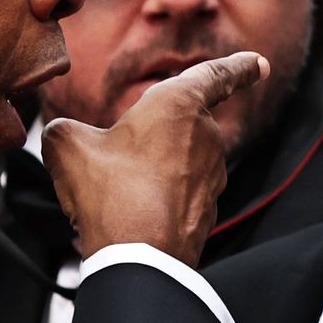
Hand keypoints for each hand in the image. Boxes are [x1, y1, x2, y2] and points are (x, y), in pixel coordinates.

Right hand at [40, 52, 264, 266]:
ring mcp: (212, 176)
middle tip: (119, 160)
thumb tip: (63, 135)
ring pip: (180, 162)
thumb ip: (65, 129)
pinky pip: (180, 194)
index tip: (259, 64)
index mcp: (179, 104)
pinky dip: (159, 199)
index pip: (216, 75)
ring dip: (154, 171)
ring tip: (119, 193)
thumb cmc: (110, 193)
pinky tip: (132, 215)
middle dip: (155, 137)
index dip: (238, 67)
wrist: (139, 258)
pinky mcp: (209, 209)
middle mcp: (206, 136)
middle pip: (182, 125)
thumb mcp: (67, 146)